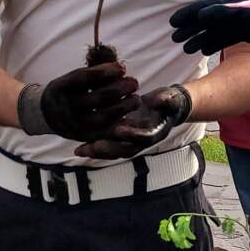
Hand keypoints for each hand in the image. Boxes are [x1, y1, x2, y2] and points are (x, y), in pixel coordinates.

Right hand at [19, 63, 140, 140]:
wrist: (45, 114)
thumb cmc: (68, 91)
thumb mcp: (72, 78)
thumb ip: (94, 70)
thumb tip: (119, 66)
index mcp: (60, 87)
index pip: (83, 78)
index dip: (105, 72)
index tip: (122, 67)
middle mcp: (65, 107)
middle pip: (95, 98)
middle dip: (119, 89)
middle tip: (134, 83)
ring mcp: (73, 125)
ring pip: (101, 117)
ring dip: (123, 107)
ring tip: (135, 99)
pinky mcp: (83, 137)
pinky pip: (103, 133)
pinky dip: (119, 125)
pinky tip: (130, 116)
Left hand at [75, 84, 192, 158]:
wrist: (168, 108)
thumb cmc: (169, 101)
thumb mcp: (170, 98)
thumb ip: (165, 99)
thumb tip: (157, 100)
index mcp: (156, 132)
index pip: (144, 137)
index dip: (131, 134)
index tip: (118, 129)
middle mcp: (143, 141)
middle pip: (126, 150)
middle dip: (109, 149)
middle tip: (93, 146)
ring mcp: (132, 142)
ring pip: (114, 151)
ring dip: (98, 152)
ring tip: (80, 150)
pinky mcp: (122, 139)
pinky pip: (108, 147)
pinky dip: (95, 149)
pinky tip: (80, 148)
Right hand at [170, 0, 249, 53]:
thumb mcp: (247, 13)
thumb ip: (224, 13)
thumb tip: (202, 15)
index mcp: (231, 5)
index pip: (204, 8)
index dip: (188, 15)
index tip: (173, 23)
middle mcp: (233, 13)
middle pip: (206, 21)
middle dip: (190, 28)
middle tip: (174, 38)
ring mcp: (240, 23)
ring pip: (214, 31)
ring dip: (199, 38)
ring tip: (185, 49)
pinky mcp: (247, 34)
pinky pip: (226, 39)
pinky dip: (213, 44)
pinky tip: (203, 52)